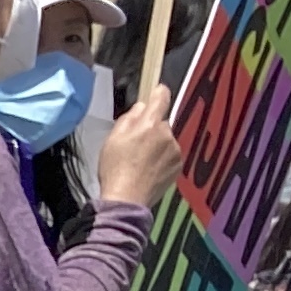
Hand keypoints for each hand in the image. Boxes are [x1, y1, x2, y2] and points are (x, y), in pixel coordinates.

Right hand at [96, 84, 180, 209]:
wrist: (126, 199)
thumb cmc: (115, 168)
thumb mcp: (112, 139)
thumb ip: (128, 119)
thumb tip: (141, 108)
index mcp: (150, 124)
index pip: (161, 99)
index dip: (159, 93)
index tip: (157, 91)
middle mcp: (167, 133)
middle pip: (161, 123)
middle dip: (151, 129)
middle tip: (135, 145)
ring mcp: (175, 150)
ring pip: (166, 140)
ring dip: (157, 145)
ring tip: (140, 162)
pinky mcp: (178, 166)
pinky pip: (170, 155)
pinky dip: (162, 160)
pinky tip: (149, 171)